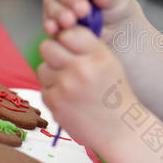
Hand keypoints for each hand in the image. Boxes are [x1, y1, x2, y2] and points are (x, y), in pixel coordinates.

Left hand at [37, 26, 133, 147]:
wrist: (120, 130)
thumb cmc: (114, 95)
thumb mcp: (109, 63)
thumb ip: (87, 47)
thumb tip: (60, 34)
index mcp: (98, 56)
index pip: (68, 32)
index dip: (66, 38)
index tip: (71, 47)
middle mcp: (81, 68)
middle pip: (47, 46)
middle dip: (53, 53)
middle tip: (64, 63)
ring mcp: (66, 86)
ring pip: (43, 68)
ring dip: (53, 75)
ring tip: (72, 86)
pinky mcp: (54, 102)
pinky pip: (44, 88)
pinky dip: (54, 93)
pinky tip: (70, 101)